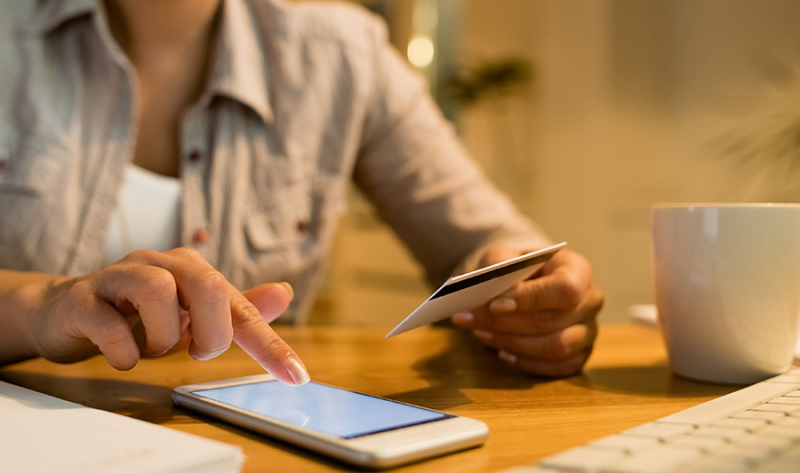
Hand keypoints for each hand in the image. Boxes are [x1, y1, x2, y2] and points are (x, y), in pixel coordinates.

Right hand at [23, 248, 308, 384]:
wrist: (68, 312)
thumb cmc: (139, 314)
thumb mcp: (193, 315)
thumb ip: (237, 309)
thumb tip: (285, 292)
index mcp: (190, 268)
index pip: (240, 304)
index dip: (269, 343)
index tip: (295, 376)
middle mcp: (158, 263)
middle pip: (206, 284)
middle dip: (211, 332)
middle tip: (196, 351)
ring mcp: (117, 277)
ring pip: (157, 292)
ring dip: (164, 337)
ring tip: (155, 349)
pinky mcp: (83, 300)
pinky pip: (109, 324)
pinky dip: (124, 350)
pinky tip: (126, 357)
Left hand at [451, 247, 602, 376]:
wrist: (525, 283)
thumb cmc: (516, 269)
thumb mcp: (503, 257)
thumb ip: (497, 268)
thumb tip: (490, 294)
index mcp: (578, 270)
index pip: (564, 289)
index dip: (531, 299)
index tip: (494, 304)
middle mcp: (590, 301)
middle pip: (553, 320)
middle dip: (506, 323)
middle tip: (470, 319)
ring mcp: (588, 331)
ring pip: (555, 347)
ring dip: (512, 343)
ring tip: (481, 333)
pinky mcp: (579, 355)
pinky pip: (556, 367)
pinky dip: (526, 362)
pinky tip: (501, 351)